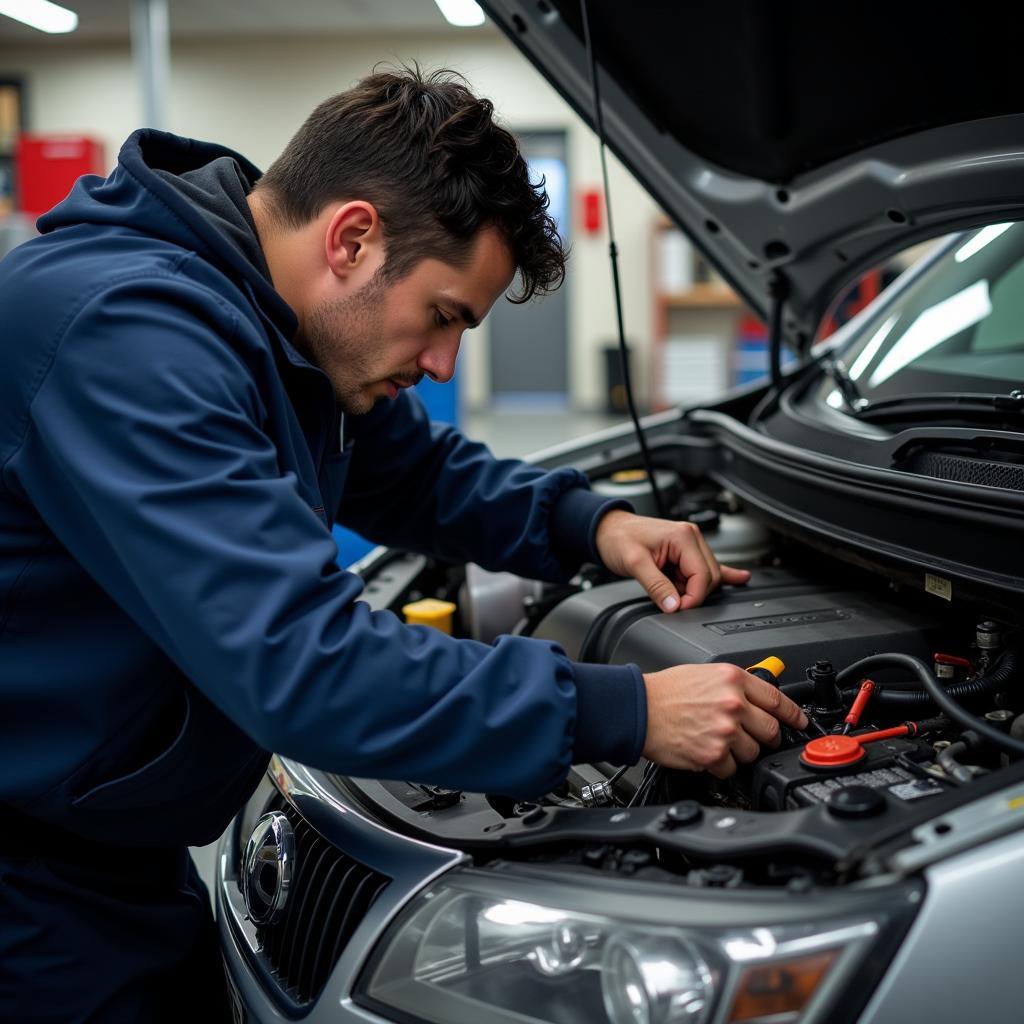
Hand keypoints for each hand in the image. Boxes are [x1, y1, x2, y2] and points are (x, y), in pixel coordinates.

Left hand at [594, 509, 750, 611]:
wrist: (608, 528)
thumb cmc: (618, 538)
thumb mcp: (634, 563)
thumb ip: (656, 586)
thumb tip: (674, 606)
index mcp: (683, 537)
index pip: (703, 576)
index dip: (692, 598)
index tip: (677, 609)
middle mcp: (692, 538)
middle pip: (710, 578)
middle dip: (693, 595)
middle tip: (671, 603)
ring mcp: (691, 544)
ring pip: (706, 577)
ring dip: (690, 589)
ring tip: (668, 588)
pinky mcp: (686, 552)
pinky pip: (707, 567)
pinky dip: (721, 575)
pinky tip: (740, 578)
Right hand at [641, 663, 807, 778]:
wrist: (638, 709)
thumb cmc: (665, 691)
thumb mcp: (705, 673)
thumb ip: (735, 685)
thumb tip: (759, 700)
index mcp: (733, 679)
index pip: (778, 700)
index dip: (794, 715)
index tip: (800, 723)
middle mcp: (733, 704)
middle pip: (771, 730)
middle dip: (765, 736)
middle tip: (752, 736)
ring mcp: (725, 731)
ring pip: (753, 752)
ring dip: (741, 752)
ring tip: (719, 740)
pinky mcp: (713, 754)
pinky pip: (732, 769)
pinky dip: (722, 765)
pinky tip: (707, 751)